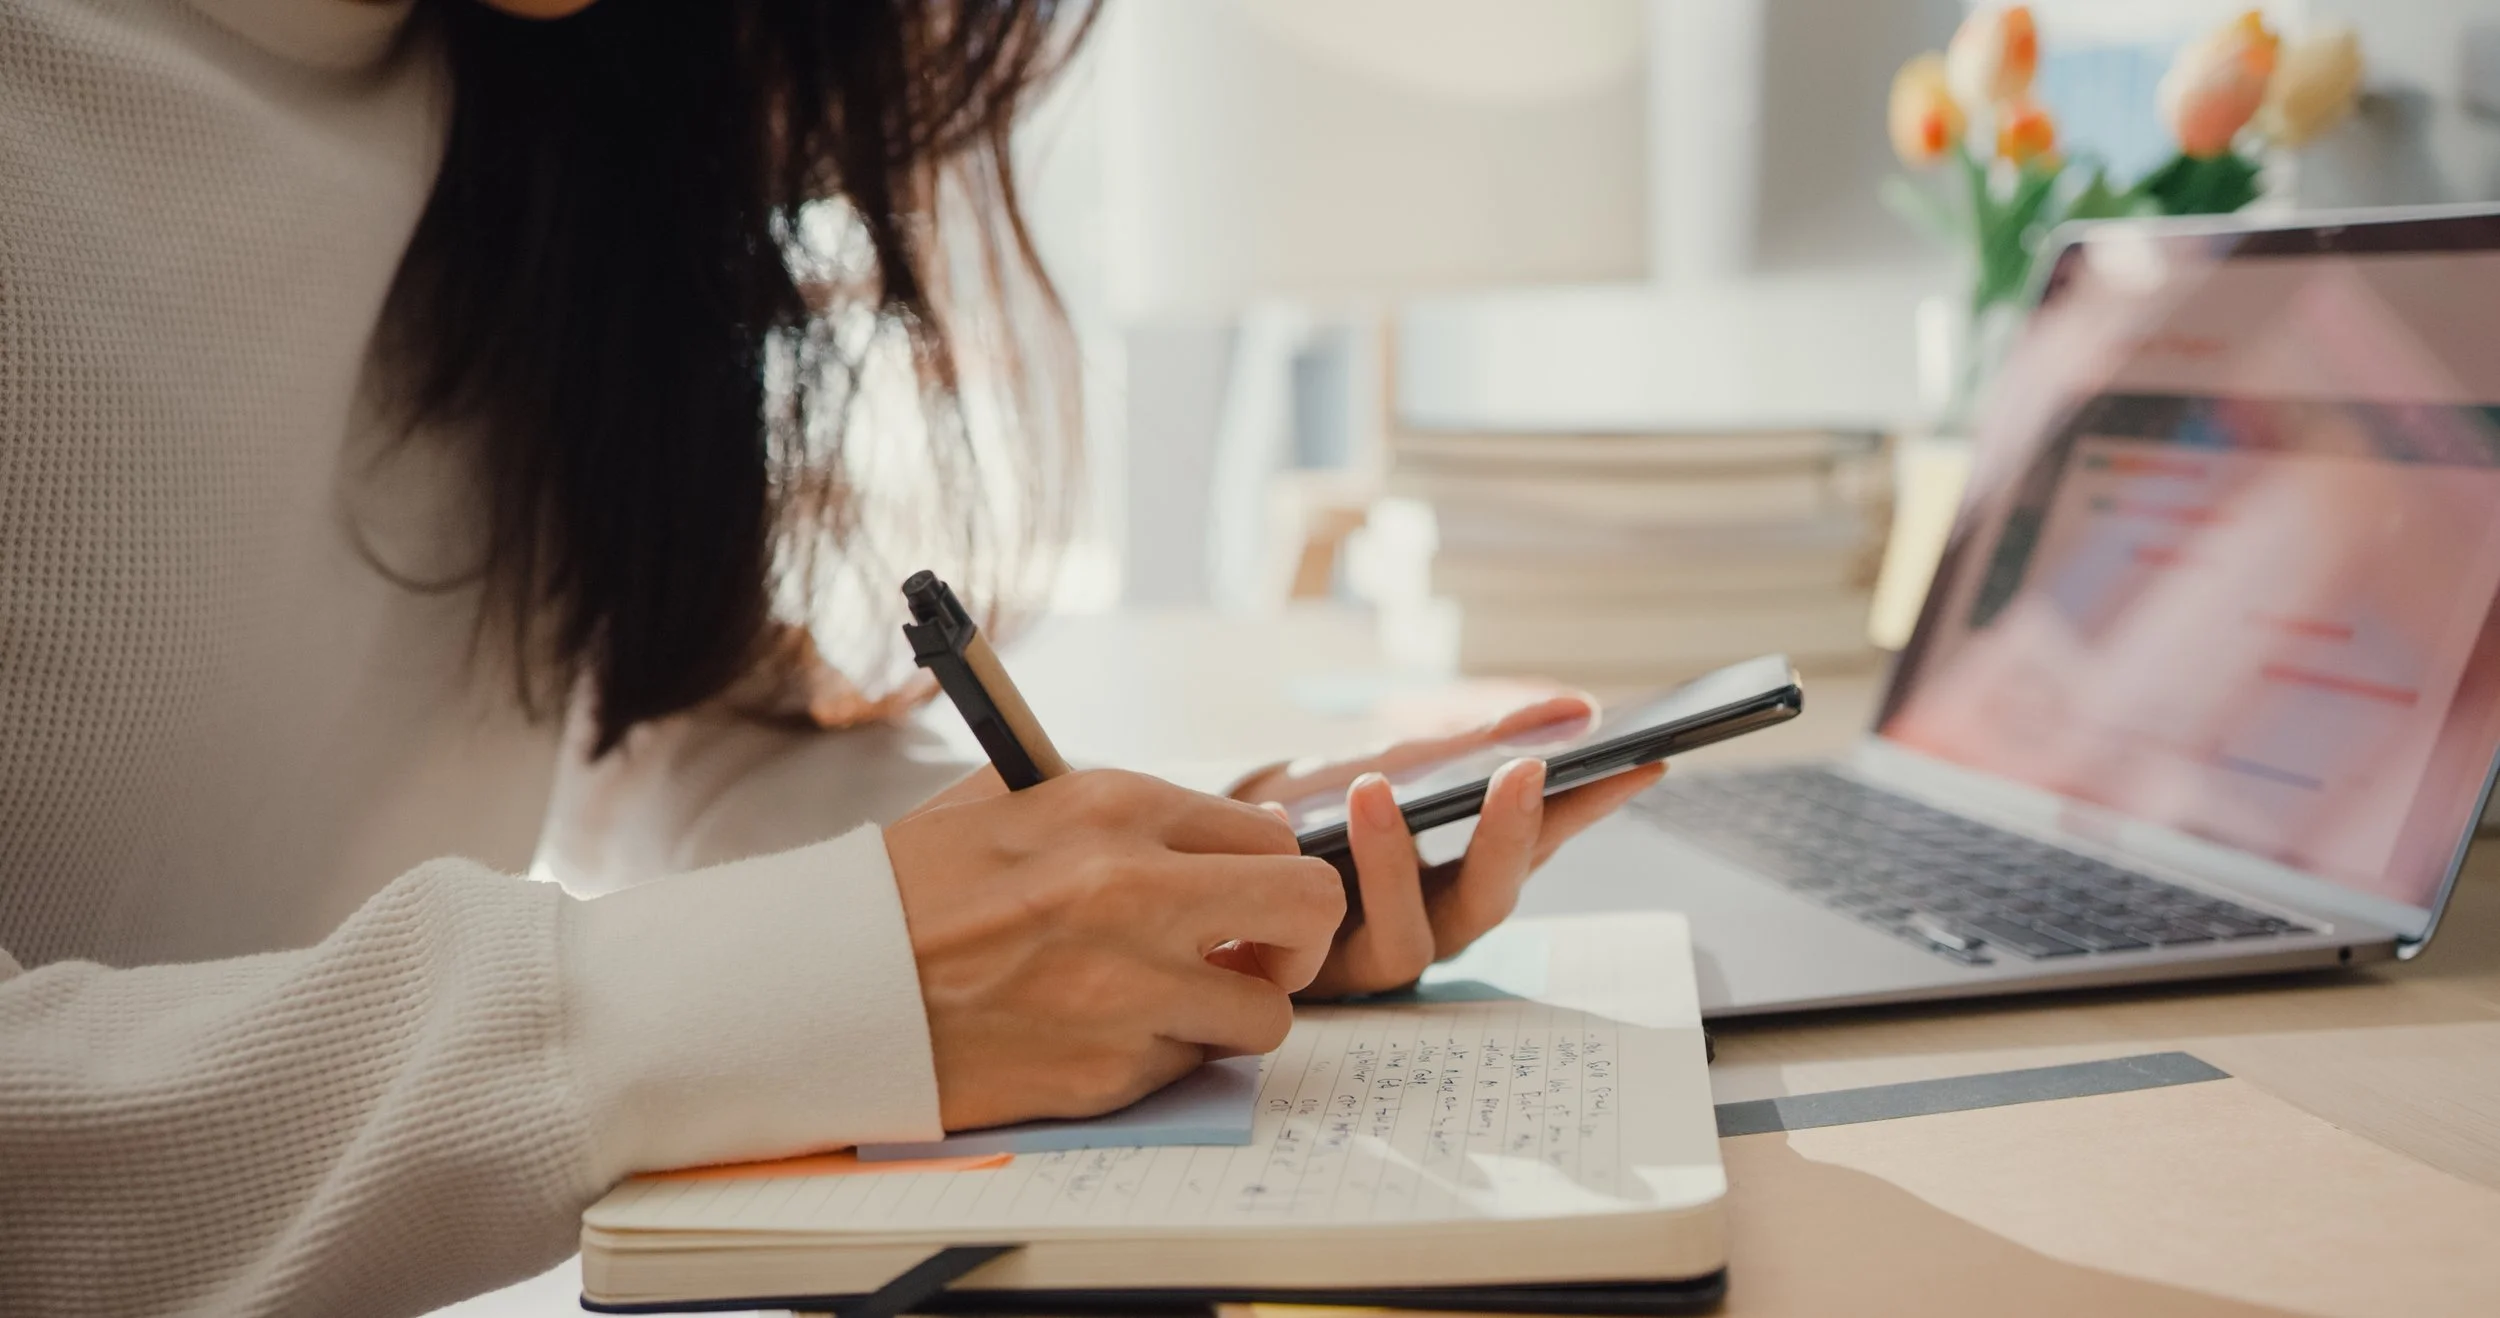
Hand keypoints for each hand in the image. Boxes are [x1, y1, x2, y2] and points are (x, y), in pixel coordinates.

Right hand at [885, 769, 1344, 1130]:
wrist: (822, 984)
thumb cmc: (911, 891)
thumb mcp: (1014, 803)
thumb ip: (1120, 816)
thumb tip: (1217, 835)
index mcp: (1116, 809)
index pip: (1270, 834)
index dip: (1266, 872)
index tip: (1243, 897)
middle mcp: (1138, 891)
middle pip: (1311, 907)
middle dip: (1299, 939)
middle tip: (1257, 955)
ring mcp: (1129, 989)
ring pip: (1268, 1013)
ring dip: (1231, 1014)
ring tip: (1169, 1005)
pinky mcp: (1106, 1071)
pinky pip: (1187, 1067)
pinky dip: (1160, 1059)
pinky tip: (1098, 1037)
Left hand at [1232, 695, 1665, 999]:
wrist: (1213, 842)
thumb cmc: (1316, 803)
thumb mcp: (1391, 762)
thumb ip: (1473, 744)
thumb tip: (1575, 709)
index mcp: (1462, 874)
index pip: (1542, 843)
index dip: (1593, 808)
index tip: (1642, 759)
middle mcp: (1428, 924)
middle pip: (1488, 903)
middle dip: (1508, 838)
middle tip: (1525, 770)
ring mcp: (1365, 957)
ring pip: (1407, 940)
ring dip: (1392, 862)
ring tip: (1373, 789)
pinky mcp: (1303, 977)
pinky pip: (1318, 944)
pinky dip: (1304, 884)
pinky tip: (1284, 826)